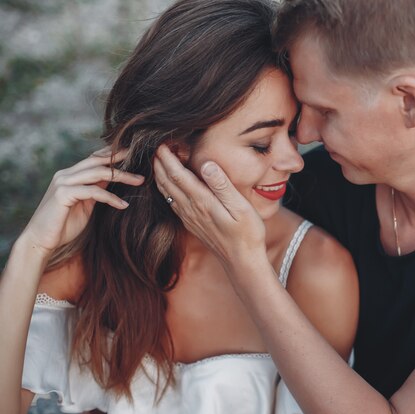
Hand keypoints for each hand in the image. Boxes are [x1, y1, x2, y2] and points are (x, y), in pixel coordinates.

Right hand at [21, 147, 143, 253]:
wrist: (41, 240)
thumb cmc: (63, 224)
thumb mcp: (85, 203)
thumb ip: (96, 189)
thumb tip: (112, 178)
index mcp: (70, 175)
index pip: (94, 158)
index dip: (113, 154)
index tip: (133, 153)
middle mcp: (65, 174)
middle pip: (98, 161)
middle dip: (121, 159)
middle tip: (141, 157)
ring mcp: (63, 183)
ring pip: (98, 173)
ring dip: (122, 176)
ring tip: (140, 181)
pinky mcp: (63, 194)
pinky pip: (93, 192)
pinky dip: (111, 198)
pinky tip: (123, 205)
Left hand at [153, 144, 265, 268]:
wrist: (242, 261)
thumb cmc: (247, 233)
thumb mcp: (241, 207)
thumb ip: (222, 185)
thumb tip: (206, 164)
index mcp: (202, 201)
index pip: (178, 175)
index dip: (168, 158)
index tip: (162, 142)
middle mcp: (191, 209)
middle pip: (168, 182)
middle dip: (159, 163)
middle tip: (157, 146)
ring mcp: (189, 218)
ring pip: (167, 193)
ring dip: (160, 175)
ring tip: (158, 161)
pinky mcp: (191, 224)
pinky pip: (172, 203)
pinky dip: (166, 189)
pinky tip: (167, 186)